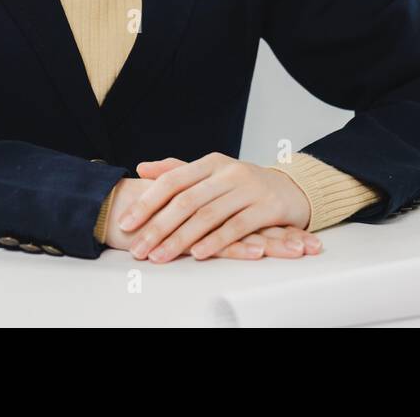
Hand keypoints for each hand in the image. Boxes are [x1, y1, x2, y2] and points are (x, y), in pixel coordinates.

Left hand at [117, 153, 315, 262]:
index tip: (126, 223)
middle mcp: (229, 172)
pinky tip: (198, 254)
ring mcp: (249, 188)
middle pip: (186, 200)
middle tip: (138, 248)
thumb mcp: (213, 173)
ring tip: (160, 256)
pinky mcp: (268, 207)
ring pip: (208, 215)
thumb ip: (178, 170)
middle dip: (158, 227)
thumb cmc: (245, 185)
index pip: (172, 180)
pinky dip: (215, 240)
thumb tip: (142, 167)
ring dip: (180, 239)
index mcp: (211, 163)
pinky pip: (237, 225)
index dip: (147, 202)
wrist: (294, 189)